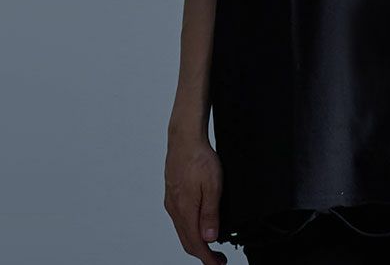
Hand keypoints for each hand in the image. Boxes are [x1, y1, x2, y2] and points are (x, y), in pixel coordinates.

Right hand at [163, 132, 227, 263]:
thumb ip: (211, 213)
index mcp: (184, 210)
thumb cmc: (199, 158)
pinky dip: (189, 230)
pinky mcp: (172, 195)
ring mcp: (171, 202)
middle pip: (187, 241)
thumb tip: (210, 238)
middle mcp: (174, 209)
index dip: (208, 258)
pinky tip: (198, 226)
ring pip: (182, 231)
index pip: (196, 243)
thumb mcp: (213, 185)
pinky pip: (179, 220)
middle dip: (203, 254)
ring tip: (210, 245)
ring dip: (196, 243)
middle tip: (218, 259)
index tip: (218, 264)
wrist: (184, 138)